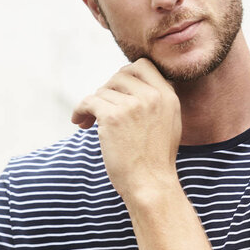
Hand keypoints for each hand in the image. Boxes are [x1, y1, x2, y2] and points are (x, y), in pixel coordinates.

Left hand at [71, 58, 181, 200]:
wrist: (151, 184)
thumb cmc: (156, 160)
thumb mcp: (170, 123)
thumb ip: (157, 101)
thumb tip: (130, 83)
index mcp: (168, 96)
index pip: (143, 65)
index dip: (126, 74)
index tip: (118, 91)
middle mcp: (152, 96)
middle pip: (120, 74)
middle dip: (108, 89)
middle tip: (102, 108)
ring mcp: (133, 105)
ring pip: (102, 90)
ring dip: (94, 105)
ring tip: (90, 122)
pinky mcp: (112, 117)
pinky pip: (89, 102)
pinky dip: (80, 111)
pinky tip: (79, 122)